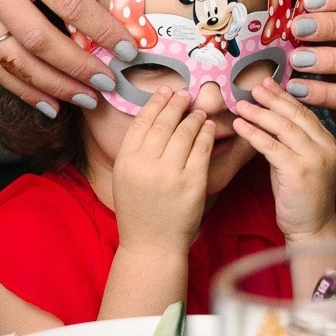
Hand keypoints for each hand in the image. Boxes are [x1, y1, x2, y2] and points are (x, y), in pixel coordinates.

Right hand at [0, 0, 126, 112]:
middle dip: (78, 69)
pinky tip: (45, 99)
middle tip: (107, 84)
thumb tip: (98, 14)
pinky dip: (18, 86)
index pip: (70, 4)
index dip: (102, 32)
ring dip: (51, 87)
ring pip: (12, 61)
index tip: (127, 49)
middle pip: (40, 41)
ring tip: (82, 98)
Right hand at [110, 89, 213, 255]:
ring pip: (186, 133)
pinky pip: (203, 149)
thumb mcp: (125, 177)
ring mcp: (170, 174)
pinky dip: (207, 133)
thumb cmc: (139, 210)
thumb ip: (136, 150)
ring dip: (195, 117)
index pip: (142, 122)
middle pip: (165, 123)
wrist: (152, 245)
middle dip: (177, 104)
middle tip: (185, 94)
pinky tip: (210, 126)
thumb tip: (154, 116)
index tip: (166, 91)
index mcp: (126, 162)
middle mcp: (146, 165)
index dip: (156, 103)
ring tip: (199, 111)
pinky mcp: (193, 182)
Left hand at [235, 81, 335, 240]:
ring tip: (241, 103)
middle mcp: (325, 146)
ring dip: (260, 113)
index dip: (284, 96)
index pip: (304, 112)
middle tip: (254, 85)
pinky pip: (272, 146)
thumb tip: (267, 120)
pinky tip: (240, 125)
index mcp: (327, 142)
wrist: (312, 229)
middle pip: (295, 115)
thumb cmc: (301, 199)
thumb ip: (289, 143)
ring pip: (283, 127)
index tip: (267, 83)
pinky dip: (254, 133)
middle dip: (272, 98)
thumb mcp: (298, 164)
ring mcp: (314, 158)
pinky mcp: (299, 171)